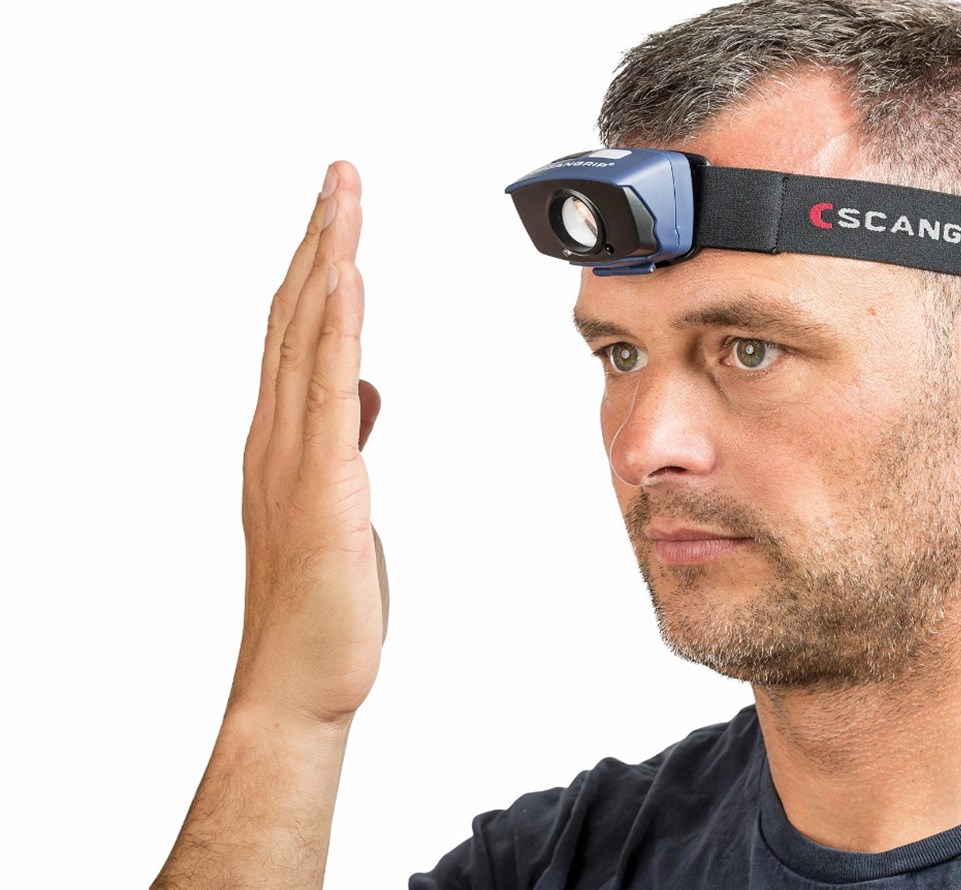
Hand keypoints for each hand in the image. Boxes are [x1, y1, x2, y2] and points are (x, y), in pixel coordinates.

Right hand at [235, 161, 385, 724]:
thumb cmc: (322, 600)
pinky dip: (334, 331)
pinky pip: (325, 394)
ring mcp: (293, 459)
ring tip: (341, 198)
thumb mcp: (345, 502)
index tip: (338, 208)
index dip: (318, 264)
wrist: (303, 678)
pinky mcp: (321, 489)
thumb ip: (346, 439)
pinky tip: (346, 281)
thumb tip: (366, 389)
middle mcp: (279, 436)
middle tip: (340, 174)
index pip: (301, 331)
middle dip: (321, 239)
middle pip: (297, 317)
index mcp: (289, 437)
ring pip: (306, 339)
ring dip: (325, 262)